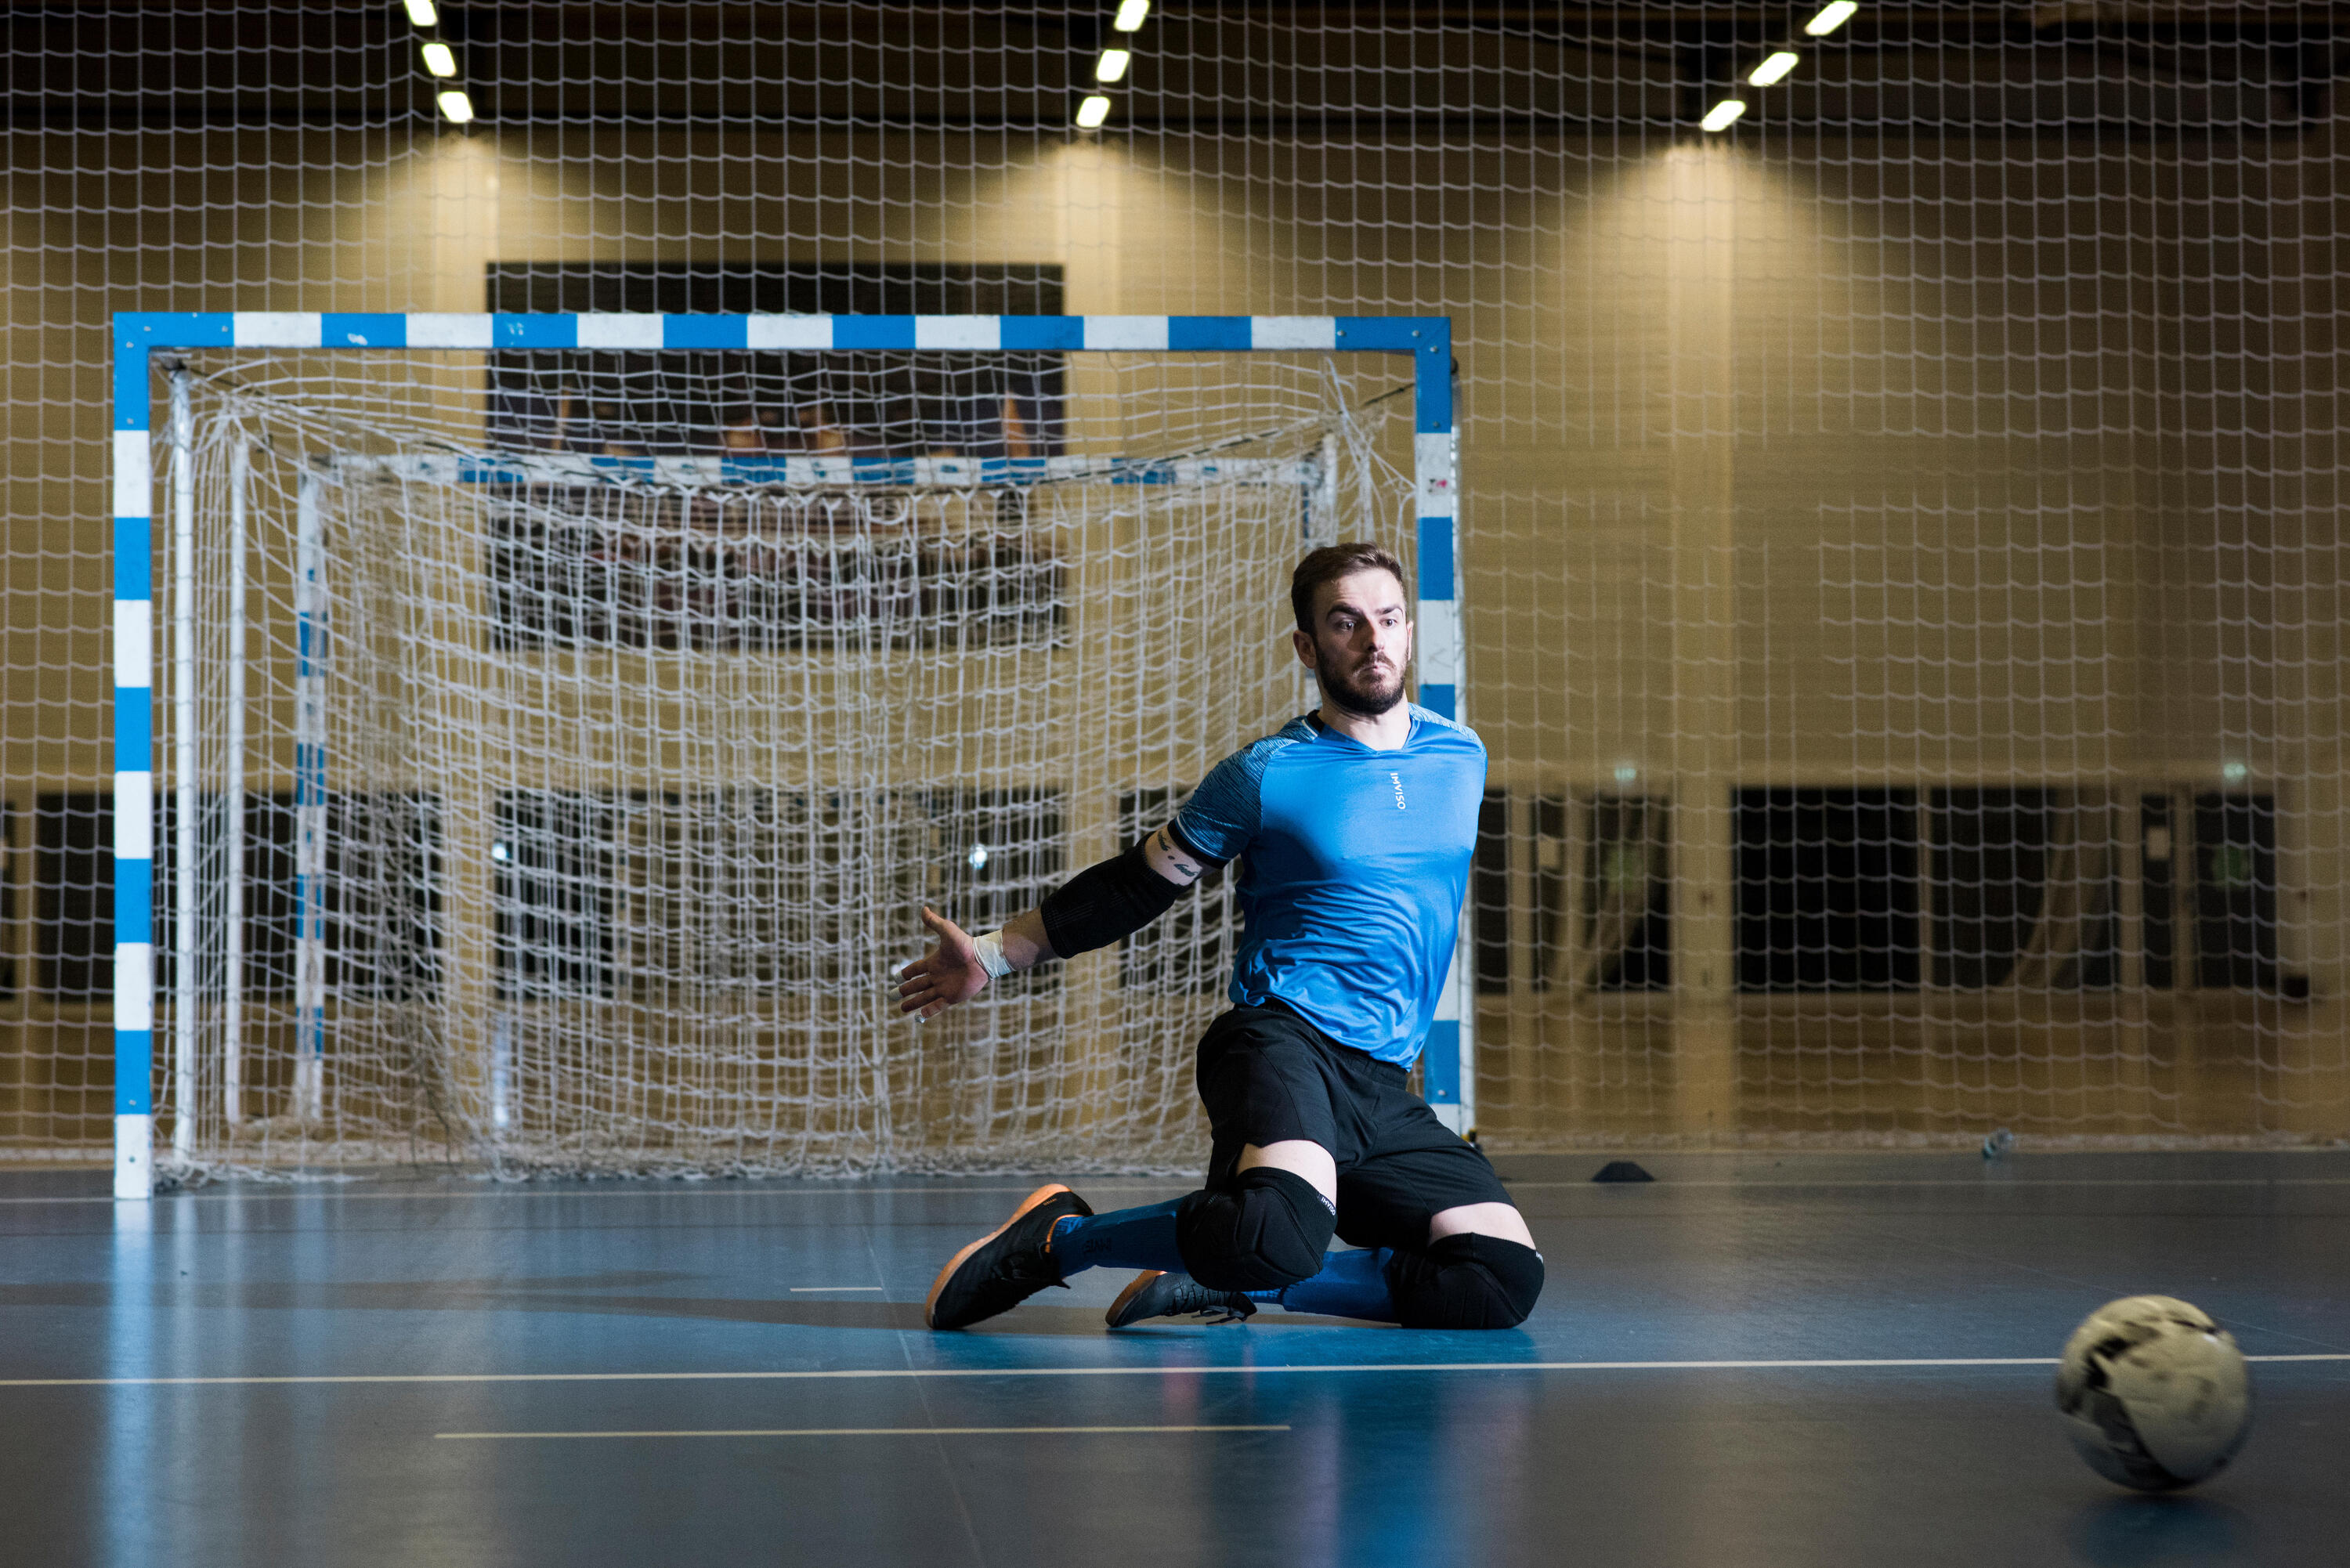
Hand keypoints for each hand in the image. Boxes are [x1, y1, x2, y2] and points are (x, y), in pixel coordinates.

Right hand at [895, 906, 991, 1021]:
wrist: (982, 958)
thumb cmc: (965, 944)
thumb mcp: (947, 931)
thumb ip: (935, 922)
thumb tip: (924, 908)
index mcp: (934, 962)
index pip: (916, 969)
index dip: (905, 973)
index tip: (896, 977)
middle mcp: (938, 976)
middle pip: (917, 985)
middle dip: (904, 991)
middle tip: (892, 996)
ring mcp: (945, 987)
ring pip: (924, 997)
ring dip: (913, 1003)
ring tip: (901, 1009)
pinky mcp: (953, 997)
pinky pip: (937, 1006)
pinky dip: (928, 1011)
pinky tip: (918, 1017)